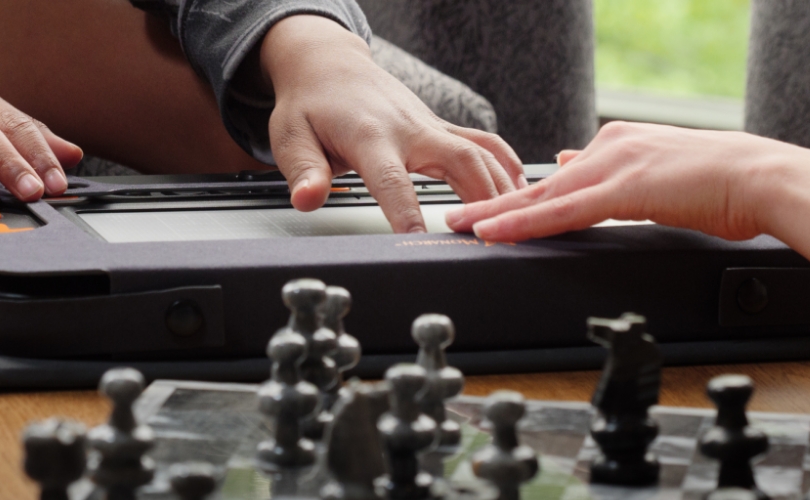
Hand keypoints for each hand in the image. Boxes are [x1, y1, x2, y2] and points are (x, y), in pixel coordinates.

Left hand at [258, 16, 523, 232]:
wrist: (329, 65)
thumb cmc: (309, 104)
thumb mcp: (291, 136)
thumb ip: (303, 171)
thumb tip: (307, 199)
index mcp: (371, 136)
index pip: (393, 181)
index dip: (408, 214)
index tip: (420, 244)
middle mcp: (410, 129)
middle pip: (459, 161)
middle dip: (481, 199)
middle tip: (495, 238)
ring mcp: (430, 126)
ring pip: (479, 153)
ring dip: (501, 188)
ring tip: (516, 225)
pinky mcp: (440, 128)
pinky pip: (482, 143)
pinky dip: (505, 164)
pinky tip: (519, 189)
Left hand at [445, 122, 797, 241]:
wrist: (761, 177)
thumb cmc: (724, 183)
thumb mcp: (664, 173)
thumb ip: (625, 176)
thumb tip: (587, 172)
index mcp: (621, 144)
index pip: (560, 175)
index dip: (523, 194)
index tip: (493, 205)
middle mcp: (610, 148)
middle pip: (540, 184)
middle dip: (493, 201)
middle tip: (456, 215)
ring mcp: (614, 166)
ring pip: (541, 196)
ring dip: (495, 213)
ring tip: (459, 225)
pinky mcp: (623, 190)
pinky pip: (562, 212)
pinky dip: (523, 224)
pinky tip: (494, 232)